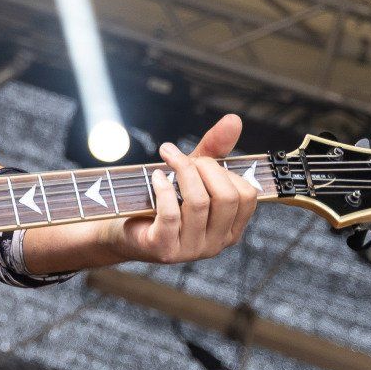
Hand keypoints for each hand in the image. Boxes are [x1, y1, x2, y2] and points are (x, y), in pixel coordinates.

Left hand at [111, 114, 257, 265]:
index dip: (225, 171)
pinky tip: (156, 177)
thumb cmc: (162, 201)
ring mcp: (191, 250)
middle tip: (184, 159)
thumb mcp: (191, 175)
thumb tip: (234, 119)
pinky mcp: (164, 249)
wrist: (122, 230)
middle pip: (226, 198)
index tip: (202, 160)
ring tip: (168, 159)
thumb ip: (214, 150)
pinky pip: (171, 214)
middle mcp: (216, 244)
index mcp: (230, 229)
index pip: (247, 196)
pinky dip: (163, 188)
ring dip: (182, 171)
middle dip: (206, 168)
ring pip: (199, 203)